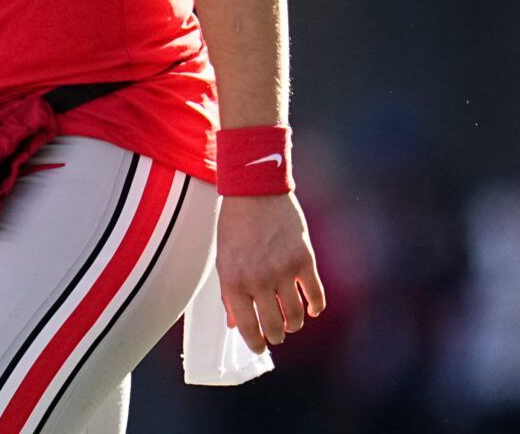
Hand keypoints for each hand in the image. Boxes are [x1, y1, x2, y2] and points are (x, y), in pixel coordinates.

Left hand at [215, 193, 326, 353]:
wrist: (254, 191)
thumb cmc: (234, 225)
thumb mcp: (223, 259)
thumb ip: (229, 292)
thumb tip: (235, 323)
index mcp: (233, 281)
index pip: (246, 327)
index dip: (255, 343)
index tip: (259, 348)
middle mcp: (258, 280)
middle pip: (274, 326)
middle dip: (276, 336)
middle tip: (276, 335)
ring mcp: (283, 271)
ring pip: (296, 316)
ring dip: (294, 324)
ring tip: (291, 323)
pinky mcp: (304, 261)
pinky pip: (316, 296)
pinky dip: (315, 307)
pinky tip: (312, 309)